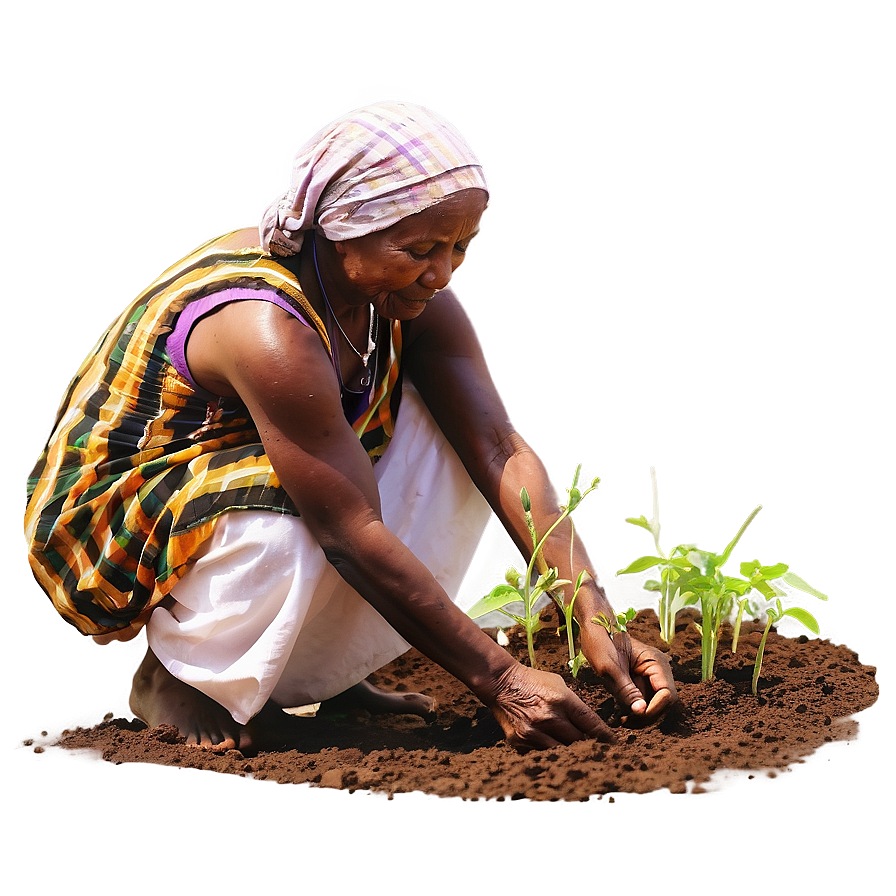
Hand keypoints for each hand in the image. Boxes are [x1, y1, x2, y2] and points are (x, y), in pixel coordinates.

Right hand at [486, 663, 614, 751]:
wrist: (501, 683)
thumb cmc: (534, 682)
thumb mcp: (559, 685)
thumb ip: (575, 707)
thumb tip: (592, 729)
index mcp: (562, 701)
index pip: (591, 725)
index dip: (606, 738)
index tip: (615, 746)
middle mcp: (548, 718)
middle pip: (579, 743)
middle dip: (589, 746)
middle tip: (597, 751)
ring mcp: (533, 733)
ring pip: (561, 753)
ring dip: (569, 753)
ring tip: (577, 754)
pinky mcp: (520, 742)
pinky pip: (541, 754)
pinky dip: (548, 753)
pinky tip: (550, 748)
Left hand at [581, 624, 676, 721]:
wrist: (592, 630)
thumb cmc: (600, 642)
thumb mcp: (609, 668)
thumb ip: (626, 690)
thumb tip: (641, 712)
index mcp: (655, 661)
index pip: (668, 693)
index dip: (655, 709)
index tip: (636, 715)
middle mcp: (658, 669)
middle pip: (664, 702)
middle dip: (647, 715)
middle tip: (626, 721)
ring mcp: (651, 676)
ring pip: (654, 704)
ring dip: (640, 715)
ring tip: (623, 719)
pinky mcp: (641, 681)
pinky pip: (644, 700)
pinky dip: (635, 710)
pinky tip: (622, 714)